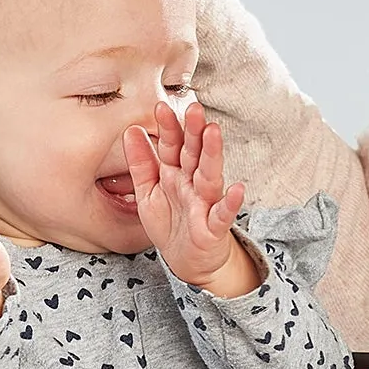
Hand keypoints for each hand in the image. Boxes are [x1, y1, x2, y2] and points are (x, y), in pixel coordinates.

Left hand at [127, 99, 260, 296]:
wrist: (188, 261)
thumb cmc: (171, 223)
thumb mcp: (148, 192)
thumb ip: (141, 162)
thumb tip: (131, 129)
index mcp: (175, 173)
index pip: (172, 146)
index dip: (168, 128)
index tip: (160, 107)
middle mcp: (192, 183)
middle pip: (194, 153)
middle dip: (194, 131)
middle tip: (194, 108)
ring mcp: (205, 203)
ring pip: (210, 175)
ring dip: (212, 154)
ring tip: (213, 132)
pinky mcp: (214, 227)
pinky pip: (223, 214)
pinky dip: (231, 202)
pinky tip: (237, 188)